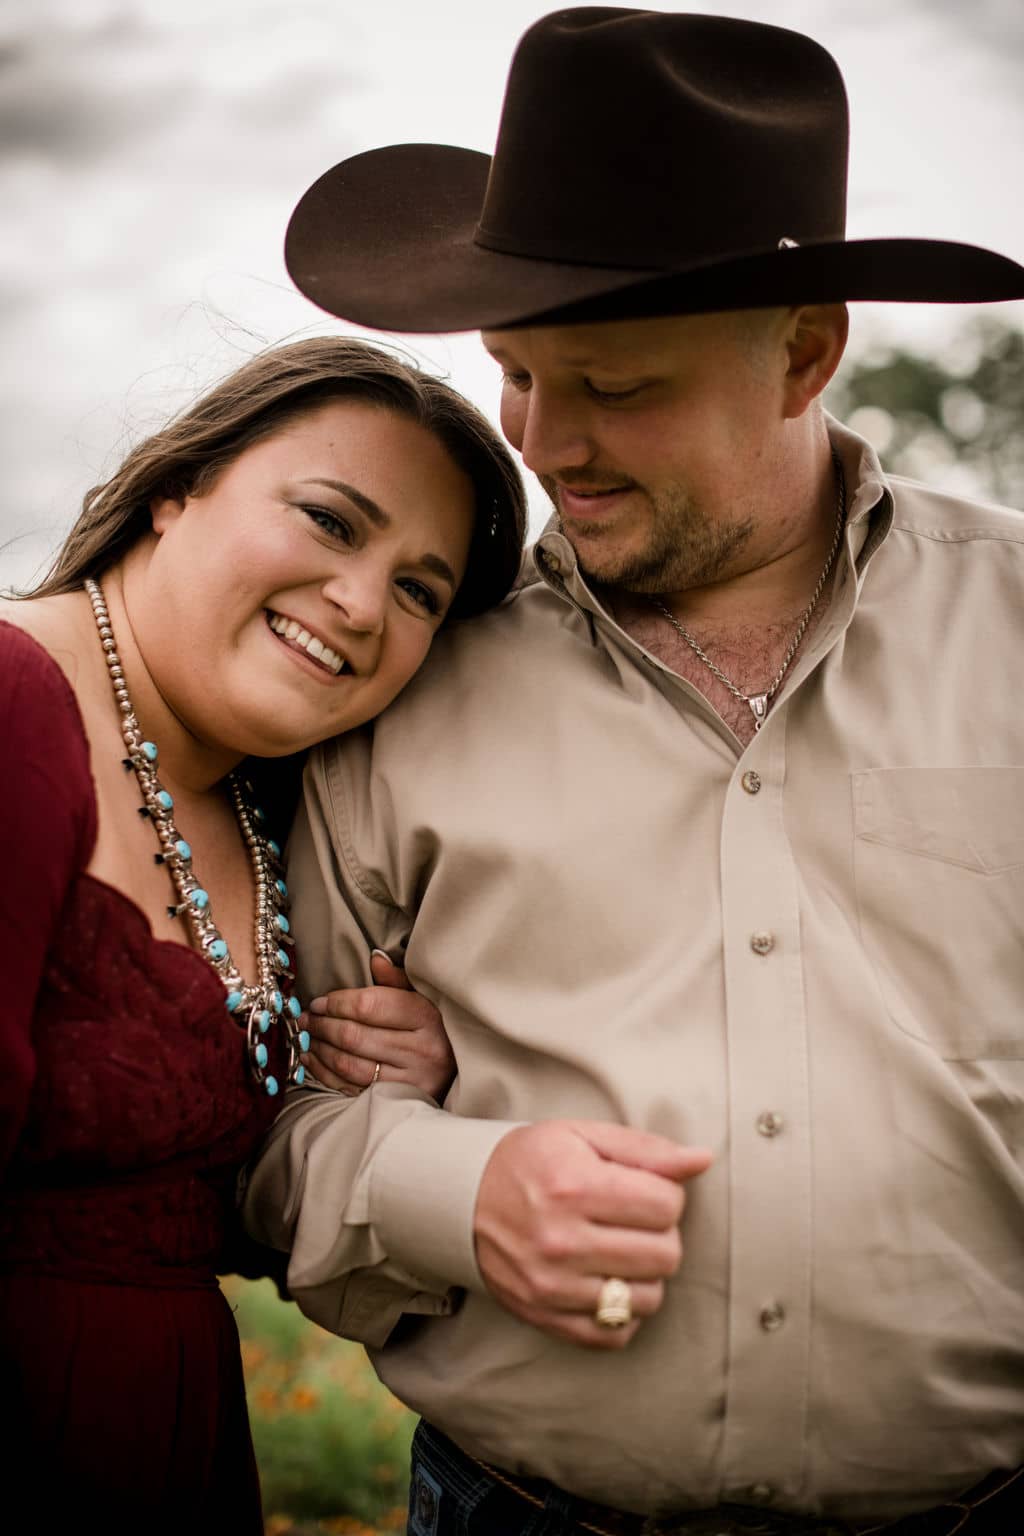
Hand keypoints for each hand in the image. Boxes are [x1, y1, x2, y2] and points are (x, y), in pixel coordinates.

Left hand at [302, 951, 455, 1099]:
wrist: (458, 1073)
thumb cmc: (435, 1029)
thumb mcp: (424, 999)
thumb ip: (397, 980)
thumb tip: (375, 958)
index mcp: (427, 1018)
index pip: (370, 1006)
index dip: (337, 1003)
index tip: (319, 1001)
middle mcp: (421, 1051)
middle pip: (355, 1037)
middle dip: (323, 1026)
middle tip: (306, 1018)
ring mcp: (409, 1081)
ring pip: (349, 1065)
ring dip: (320, 1050)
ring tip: (307, 1037)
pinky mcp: (397, 1101)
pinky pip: (350, 1088)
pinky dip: (325, 1073)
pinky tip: (313, 1059)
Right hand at [474, 1120, 711, 1349]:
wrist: (462, 1200)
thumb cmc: (533, 1161)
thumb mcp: (583, 1136)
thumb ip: (646, 1149)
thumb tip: (703, 1160)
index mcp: (574, 1186)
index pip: (666, 1204)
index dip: (665, 1194)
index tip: (642, 1189)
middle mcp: (562, 1240)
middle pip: (665, 1254)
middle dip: (660, 1233)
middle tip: (632, 1220)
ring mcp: (552, 1286)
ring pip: (649, 1298)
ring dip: (645, 1274)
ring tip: (620, 1250)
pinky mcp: (546, 1317)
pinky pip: (616, 1333)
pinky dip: (623, 1311)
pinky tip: (606, 1280)